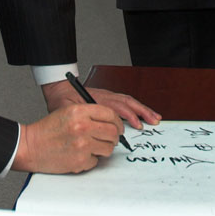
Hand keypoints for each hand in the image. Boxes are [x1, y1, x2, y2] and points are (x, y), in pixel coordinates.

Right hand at [12, 104, 121, 173]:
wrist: (30, 146)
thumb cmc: (48, 129)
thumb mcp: (68, 112)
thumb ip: (90, 114)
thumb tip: (112, 123)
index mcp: (80, 111)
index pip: (110, 114)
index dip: (117, 121)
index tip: (118, 126)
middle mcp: (82, 127)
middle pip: (113, 132)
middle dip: (114, 137)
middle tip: (109, 138)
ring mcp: (82, 145)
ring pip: (108, 148)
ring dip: (103, 148)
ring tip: (91, 146)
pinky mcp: (80, 160)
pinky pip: (96, 161)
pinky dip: (90, 159)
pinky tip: (78, 154)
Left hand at [41, 79, 161, 128]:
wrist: (59, 88)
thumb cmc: (62, 100)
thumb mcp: (67, 110)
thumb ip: (78, 117)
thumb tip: (88, 128)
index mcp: (97, 100)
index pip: (117, 108)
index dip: (128, 117)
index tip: (137, 126)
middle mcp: (105, 96)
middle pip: (128, 103)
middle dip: (142, 112)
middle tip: (154, 121)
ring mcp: (108, 95)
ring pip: (129, 101)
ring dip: (142, 108)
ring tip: (154, 117)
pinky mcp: (108, 97)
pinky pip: (125, 100)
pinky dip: (136, 106)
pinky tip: (142, 112)